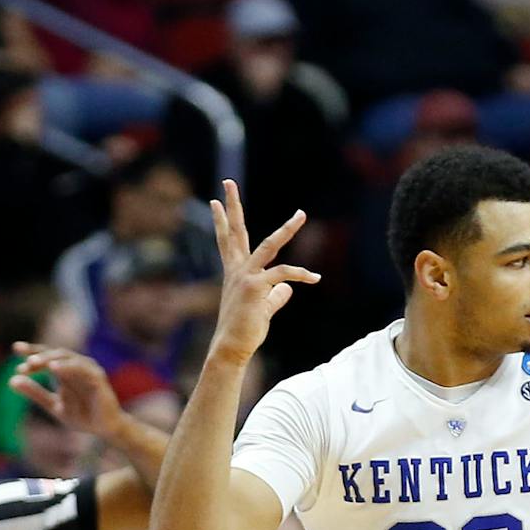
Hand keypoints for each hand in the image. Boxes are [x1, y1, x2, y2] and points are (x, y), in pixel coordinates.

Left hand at [9, 341, 121, 438]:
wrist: (105, 429)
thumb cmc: (82, 416)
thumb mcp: (53, 405)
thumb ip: (35, 393)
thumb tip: (11, 380)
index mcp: (64, 370)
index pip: (46, 356)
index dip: (31, 351)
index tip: (15, 350)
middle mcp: (76, 365)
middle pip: (55, 353)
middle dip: (38, 356)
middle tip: (24, 362)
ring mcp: (87, 369)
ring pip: (66, 357)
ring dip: (49, 359)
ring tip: (34, 362)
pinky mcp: (97, 377)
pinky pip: (81, 368)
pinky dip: (67, 366)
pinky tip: (54, 367)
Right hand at [207, 180, 318, 363]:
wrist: (232, 347)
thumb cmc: (245, 331)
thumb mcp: (263, 309)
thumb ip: (275, 296)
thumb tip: (288, 288)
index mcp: (235, 272)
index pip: (228, 240)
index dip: (223, 221)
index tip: (215, 201)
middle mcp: (237, 270)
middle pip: (236, 231)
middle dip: (232, 205)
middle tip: (227, 182)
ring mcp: (246, 276)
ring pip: (270, 245)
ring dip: (288, 229)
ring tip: (301, 214)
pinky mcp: (256, 287)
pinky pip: (283, 275)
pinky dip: (301, 274)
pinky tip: (315, 277)